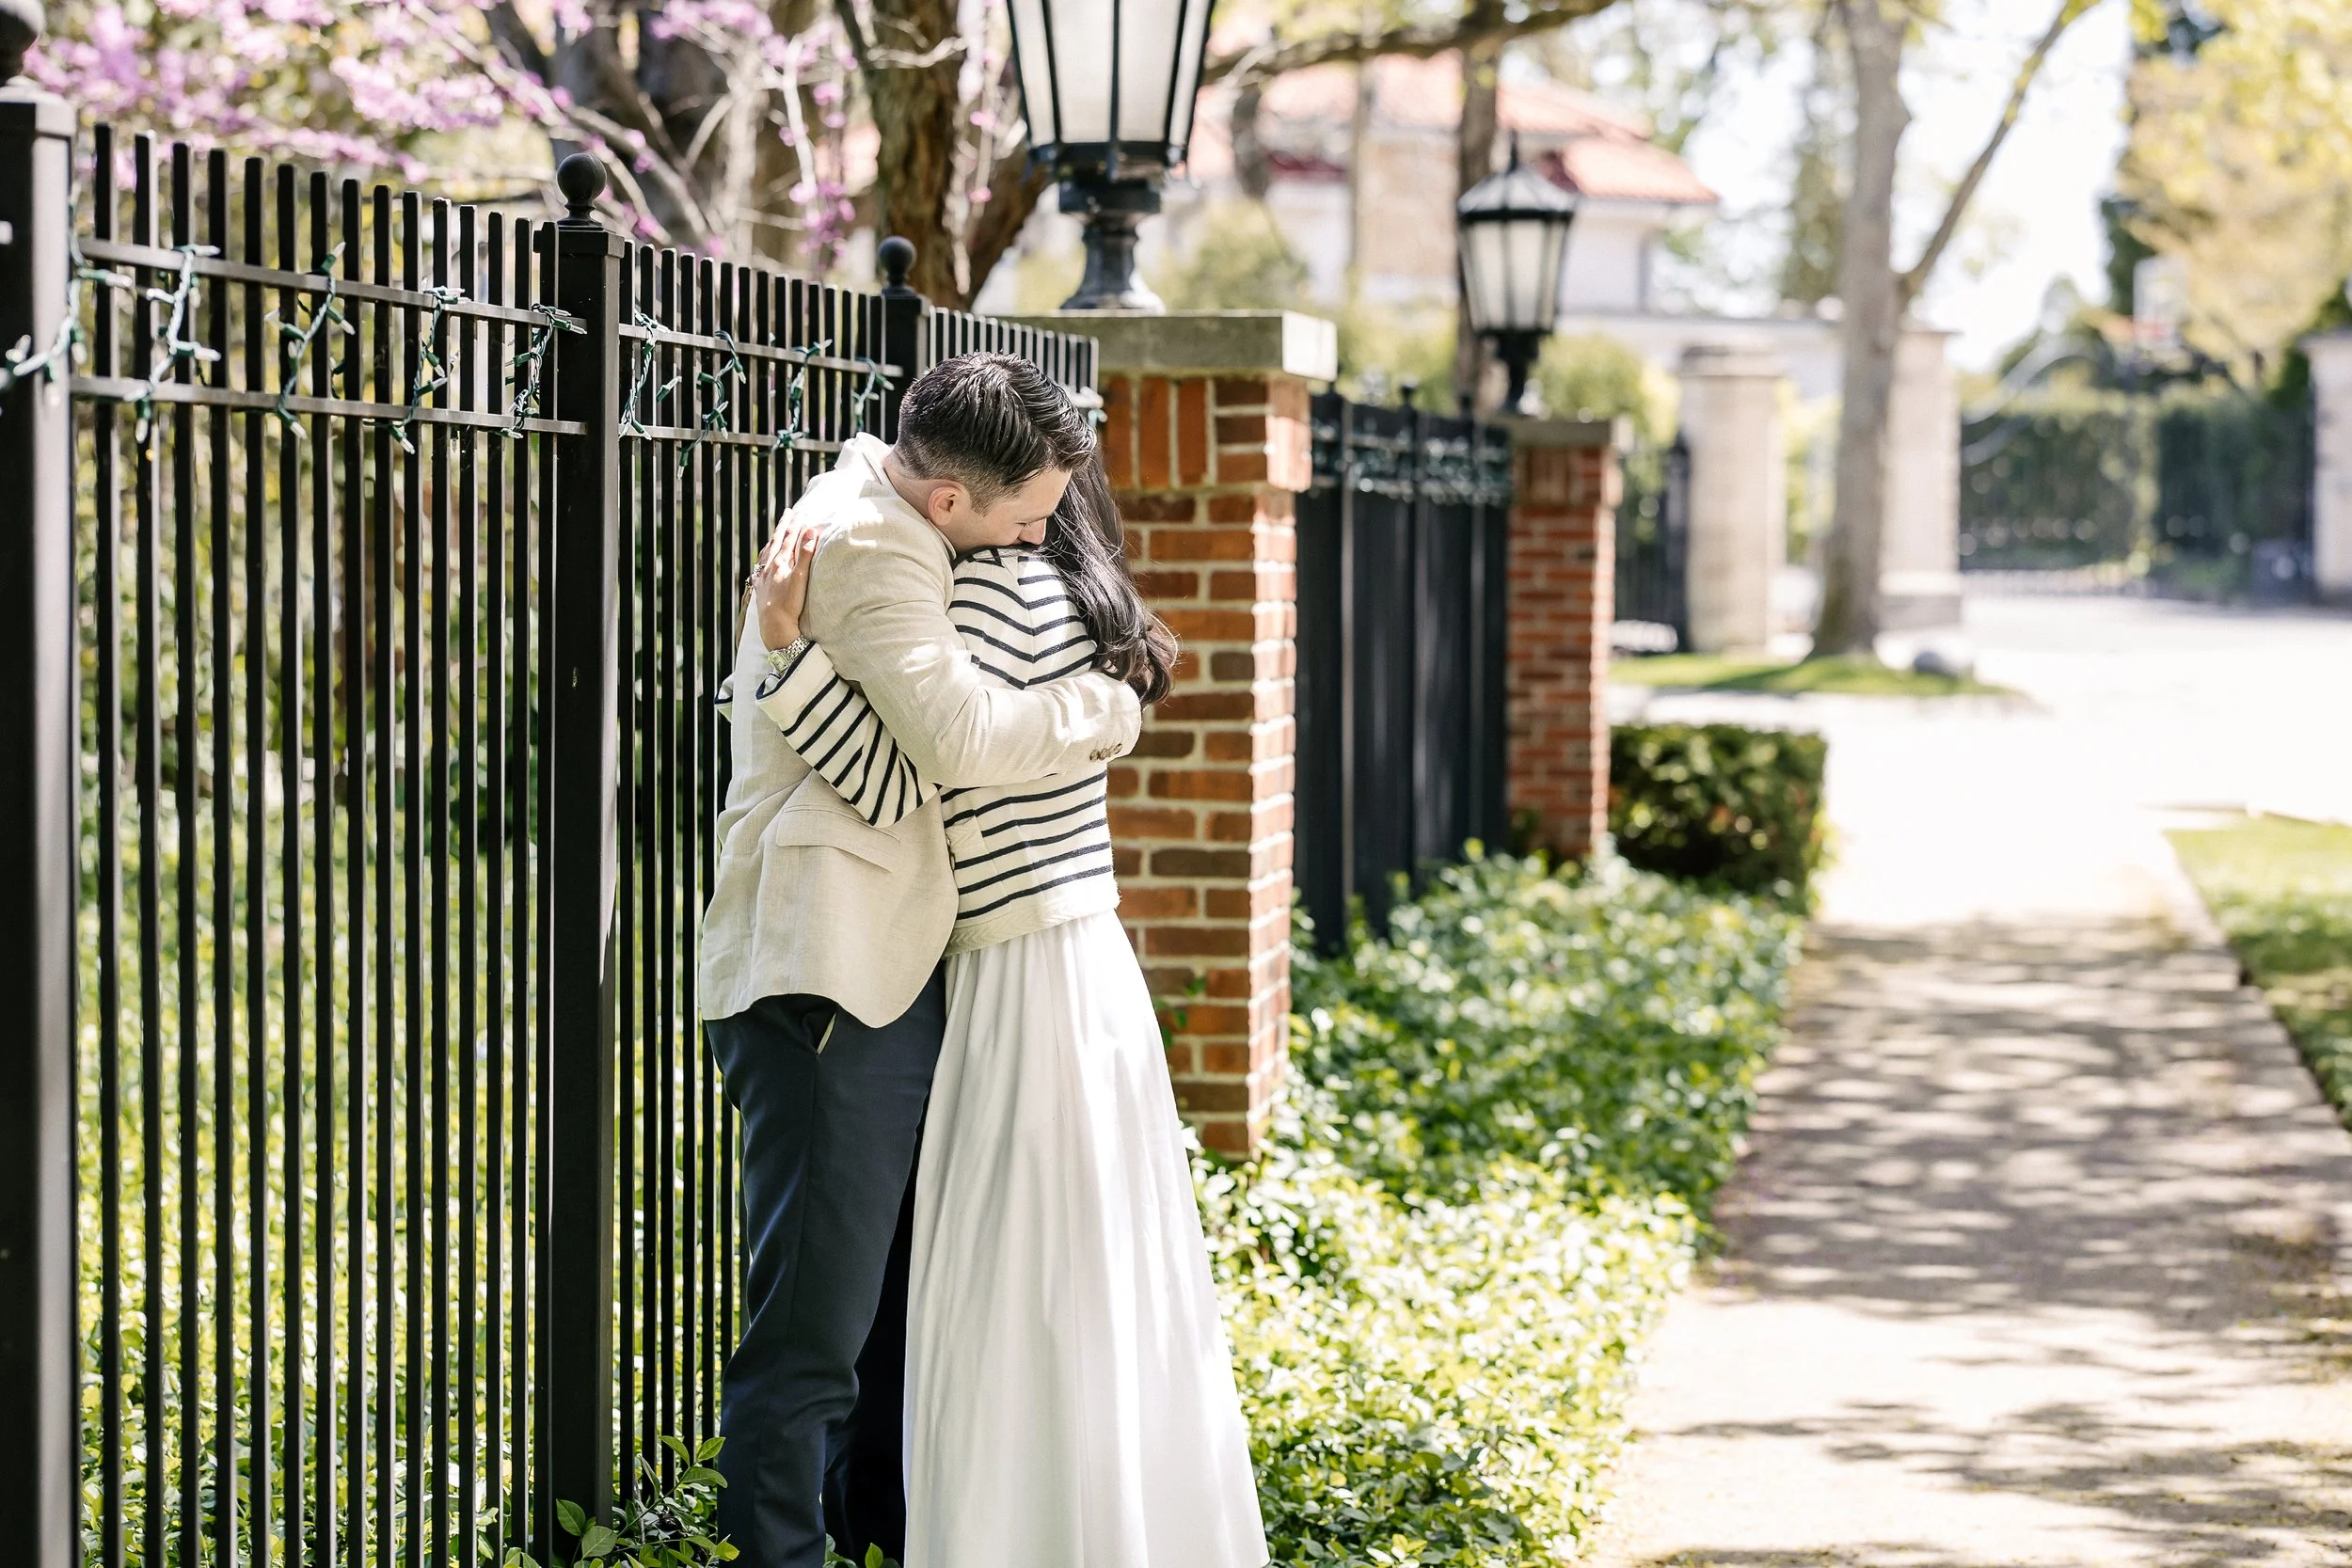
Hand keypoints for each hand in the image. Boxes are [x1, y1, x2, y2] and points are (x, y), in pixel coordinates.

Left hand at [751, 520, 818, 650]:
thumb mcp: (801, 578)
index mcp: (780, 562)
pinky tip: (763, 558)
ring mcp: (763, 576)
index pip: (789, 537)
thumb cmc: (790, 604)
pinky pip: (760, 567)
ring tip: (777, 530)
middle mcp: (769, 566)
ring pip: (768, 552)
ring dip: (774, 539)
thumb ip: (805, 554)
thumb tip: (810, 531)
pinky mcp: (760, 587)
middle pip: (777, 540)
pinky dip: (764, 558)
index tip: (799, 511)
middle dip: (784, 525)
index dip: (795, 523)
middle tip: (788, 512)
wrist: (775, 626)